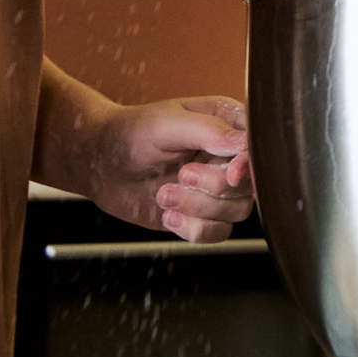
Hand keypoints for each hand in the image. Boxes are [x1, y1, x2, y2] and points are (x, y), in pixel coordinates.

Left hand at [76, 94, 255, 242]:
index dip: (248, 165)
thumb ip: (209, 131)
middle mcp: (227, 156)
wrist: (100, 163)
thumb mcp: (167, 123)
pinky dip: (193, 229)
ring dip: (198, 208)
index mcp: (227, 123)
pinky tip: (168, 215)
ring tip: (164, 194)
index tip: (231, 173)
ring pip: (236, 212)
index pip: (257, 148)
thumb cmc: (131, 132)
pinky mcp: (201, 215)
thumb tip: (245, 145)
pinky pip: (218, 233)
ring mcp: (215, 188)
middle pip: (249, 185)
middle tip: (181, 176)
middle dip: (212, 187)